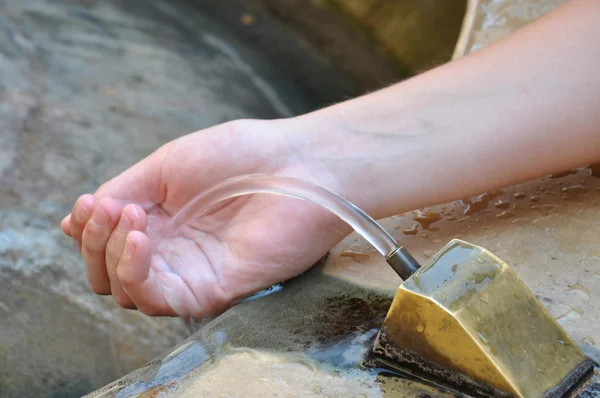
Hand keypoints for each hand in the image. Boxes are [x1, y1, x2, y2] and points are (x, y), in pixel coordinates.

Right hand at [61, 119, 349, 318]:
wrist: (296, 163)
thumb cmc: (241, 155)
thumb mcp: (167, 165)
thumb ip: (124, 191)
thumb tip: (74, 219)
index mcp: (162, 222)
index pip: (108, 245)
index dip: (88, 231)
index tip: (87, 204)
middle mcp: (174, 252)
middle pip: (110, 274)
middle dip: (95, 243)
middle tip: (107, 209)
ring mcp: (192, 273)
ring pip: (128, 292)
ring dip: (112, 256)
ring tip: (131, 217)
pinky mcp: (213, 290)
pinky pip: (160, 300)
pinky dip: (136, 275)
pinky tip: (141, 240)